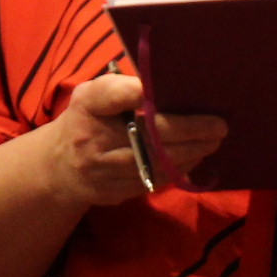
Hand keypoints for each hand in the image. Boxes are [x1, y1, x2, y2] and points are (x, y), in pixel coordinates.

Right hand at [44, 72, 225, 206]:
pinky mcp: (111, 193)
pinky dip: (177, 170)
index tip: (168, 90)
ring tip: (212, 142)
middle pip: (148, 136)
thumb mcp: (94, 96)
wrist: (58, 168)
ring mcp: (101, 171)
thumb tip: (168, 84)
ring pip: (155, 163)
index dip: (139, 92)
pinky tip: (193, 158)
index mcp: (88, 105)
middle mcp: (91, 139)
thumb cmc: (87, 120)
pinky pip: (153, 182)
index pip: (112, 95)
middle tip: (218, 127)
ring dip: (190, 153)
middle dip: (189, 131)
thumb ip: (123, 88)